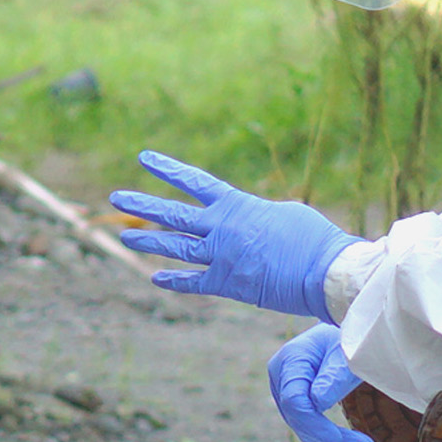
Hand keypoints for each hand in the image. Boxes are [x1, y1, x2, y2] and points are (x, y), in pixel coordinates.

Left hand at [109, 151, 359, 318]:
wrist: (324, 271)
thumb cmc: (313, 238)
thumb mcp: (283, 212)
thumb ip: (256, 214)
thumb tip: (247, 222)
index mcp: (236, 204)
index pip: (193, 181)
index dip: (167, 168)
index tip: (143, 158)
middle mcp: (221, 228)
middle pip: (172, 213)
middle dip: (142, 205)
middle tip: (116, 197)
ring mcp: (220, 256)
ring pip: (174, 246)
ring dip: (148, 242)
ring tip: (123, 238)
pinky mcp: (226, 284)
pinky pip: (192, 282)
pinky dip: (173, 281)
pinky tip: (154, 278)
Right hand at [269, 323, 377, 441]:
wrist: (344, 325)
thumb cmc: (350, 336)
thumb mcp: (348, 354)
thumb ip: (335, 377)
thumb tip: (319, 404)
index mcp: (291, 359)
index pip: (296, 402)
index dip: (319, 425)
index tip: (348, 440)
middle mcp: (280, 374)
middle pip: (296, 417)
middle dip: (328, 436)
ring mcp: (283, 385)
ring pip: (299, 423)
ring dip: (328, 437)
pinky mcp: (292, 394)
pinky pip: (304, 419)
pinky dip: (324, 431)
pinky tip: (347, 437)